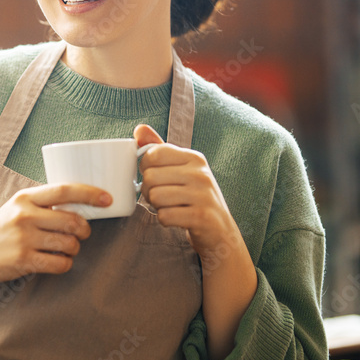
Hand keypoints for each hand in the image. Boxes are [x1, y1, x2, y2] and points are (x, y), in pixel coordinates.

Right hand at [0, 184, 110, 285]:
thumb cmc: (2, 229)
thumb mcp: (17, 208)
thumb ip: (44, 204)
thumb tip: (82, 203)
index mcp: (25, 198)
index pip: (64, 190)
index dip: (90, 193)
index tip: (107, 198)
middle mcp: (25, 215)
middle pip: (72, 221)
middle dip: (85, 230)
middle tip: (82, 234)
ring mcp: (24, 238)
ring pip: (69, 244)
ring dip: (74, 249)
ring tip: (65, 249)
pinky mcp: (24, 260)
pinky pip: (60, 264)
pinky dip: (65, 264)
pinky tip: (57, 261)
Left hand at [134, 124, 244, 258]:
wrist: (220, 231)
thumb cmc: (195, 197)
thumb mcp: (181, 169)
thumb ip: (159, 149)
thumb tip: (139, 129)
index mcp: (194, 158)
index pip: (153, 154)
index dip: (146, 168)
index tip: (156, 177)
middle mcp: (200, 173)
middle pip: (150, 177)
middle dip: (149, 191)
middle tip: (163, 197)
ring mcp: (203, 195)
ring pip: (155, 197)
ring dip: (157, 206)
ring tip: (172, 207)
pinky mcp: (201, 217)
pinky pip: (164, 216)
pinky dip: (165, 220)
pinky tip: (178, 218)